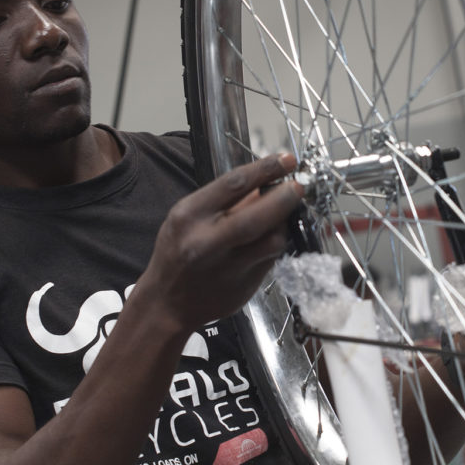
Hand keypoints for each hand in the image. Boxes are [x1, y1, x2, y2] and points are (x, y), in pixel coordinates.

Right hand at [133, 153, 302, 333]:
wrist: (166, 304)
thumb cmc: (177, 254)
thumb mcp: (187, 218)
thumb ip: (223, 201)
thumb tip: (265, 180)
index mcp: (189, 216)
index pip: (234, 184)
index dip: (266, 169)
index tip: (287, 160)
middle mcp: (207, 242)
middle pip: (257, 215)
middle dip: (285, 197)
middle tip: (299, 187)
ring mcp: (227, 267)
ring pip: (271, 241)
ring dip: (284, 224)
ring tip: (283, 216)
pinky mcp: (244, 285)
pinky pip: (270, 258)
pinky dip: (276, 244)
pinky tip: (271, 238)